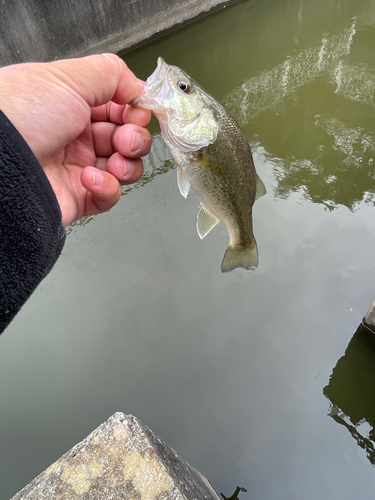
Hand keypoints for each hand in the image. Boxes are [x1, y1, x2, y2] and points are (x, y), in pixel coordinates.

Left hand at [0, 54, 151, 225]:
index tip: (137, 113)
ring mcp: (79, 168)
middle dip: (135, 138)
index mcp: (73, 106)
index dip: (134, 111)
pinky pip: (110, 195)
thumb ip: (111, 74)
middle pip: (127, 138)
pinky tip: (89, 178)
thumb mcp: (66, 78)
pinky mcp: (81, 197)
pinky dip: (108, 187)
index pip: (119, 109)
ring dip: (127, 164)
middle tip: (125, 139)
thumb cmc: (20, 116)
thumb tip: (139, 86)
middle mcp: (77, 136)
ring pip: (125, 168)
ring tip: (113, 161)